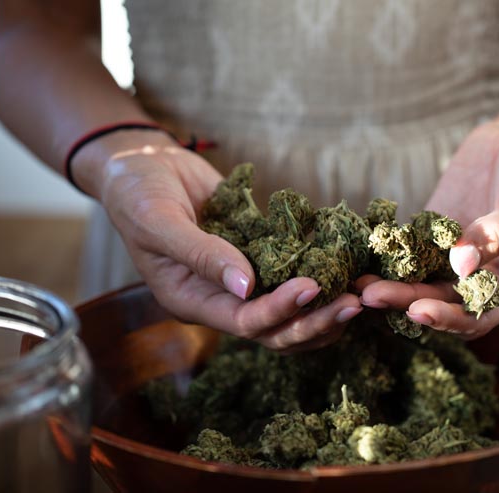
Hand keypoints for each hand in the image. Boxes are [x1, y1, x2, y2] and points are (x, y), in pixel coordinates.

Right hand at [81, 132, 361, 351]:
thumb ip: (201, 254)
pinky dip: (320, 274)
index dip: (279, 310)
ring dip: (324, 307)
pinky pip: (291, 273)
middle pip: (275, 329)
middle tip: (353, 303)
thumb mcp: (160, 222)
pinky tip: (349, 267)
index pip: (243, 322)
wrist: (144, 164)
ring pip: (290, 311)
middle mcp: (220, 299)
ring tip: (360, 294)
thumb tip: (246, 286)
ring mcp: (242, 279)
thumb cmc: (138, 194)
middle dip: (314, 320)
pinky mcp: (258, 255)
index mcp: (192, 301)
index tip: (311, 287)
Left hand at [358, 103, 498, 337]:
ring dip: (390, 283)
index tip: (418, 311)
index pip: (478, 316)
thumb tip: (462, 265)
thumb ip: (498, 232)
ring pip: (419, 280)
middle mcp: (481, 278)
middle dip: (406, 300)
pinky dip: (386, 253)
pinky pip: (407, 249)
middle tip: (370, 295)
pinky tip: (361, 251)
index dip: (449, 319)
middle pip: (440, 302)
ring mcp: (454, 257)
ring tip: (357, 281)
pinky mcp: (433, 234)